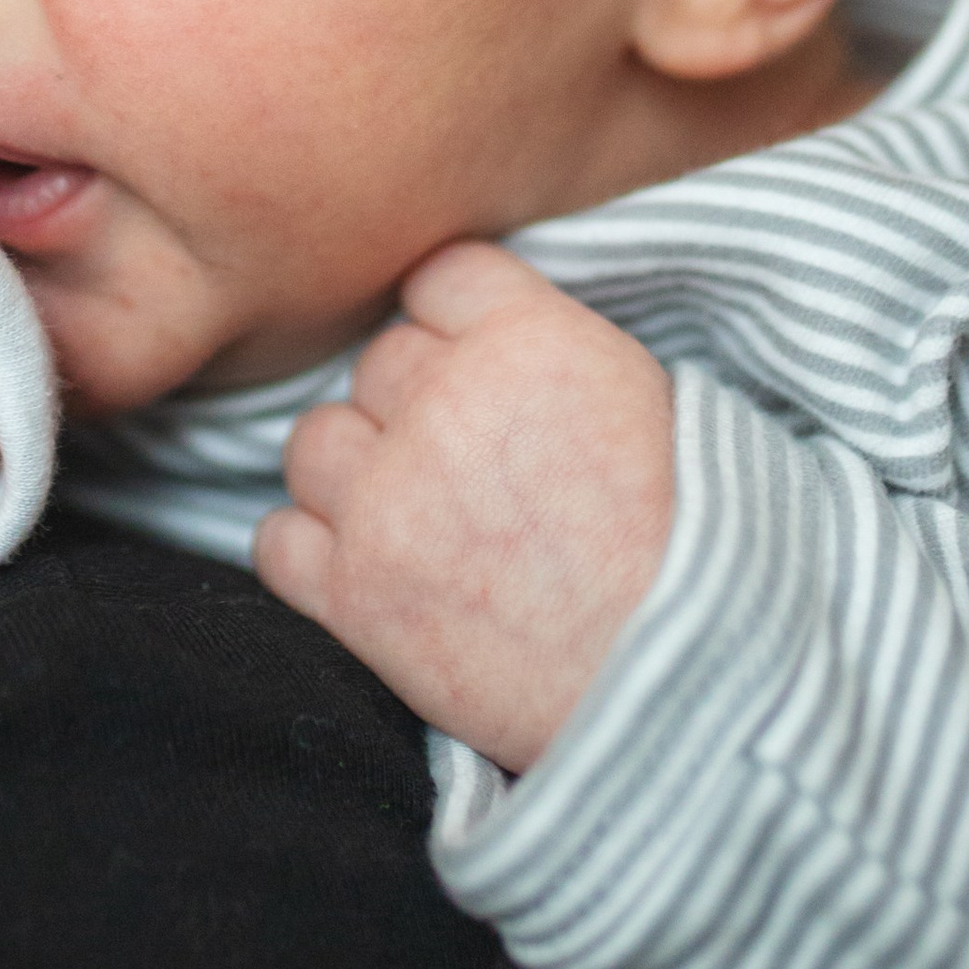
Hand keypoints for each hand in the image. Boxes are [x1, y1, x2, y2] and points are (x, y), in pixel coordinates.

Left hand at [254, 241, 676, 773]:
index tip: (480, 371)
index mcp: (525, 338)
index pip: (437, 278)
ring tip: (420, 522)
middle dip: (415, 408)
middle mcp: (443, 403)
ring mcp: (386, 499)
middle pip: (378, 363)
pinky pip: (277, 541)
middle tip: (470, 469)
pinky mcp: (353, 593)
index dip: (454, 326)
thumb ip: (549, 348)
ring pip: (314, 442)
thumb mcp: (647, 400)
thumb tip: (486, 333)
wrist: (691, 689)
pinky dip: (312, 556)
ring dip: (353, 475)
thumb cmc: (691, 548)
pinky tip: (372, 575)